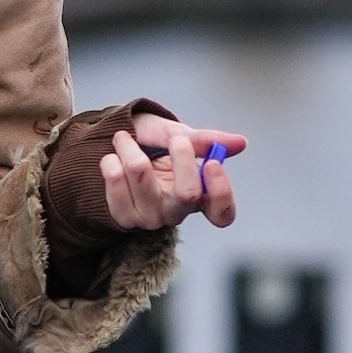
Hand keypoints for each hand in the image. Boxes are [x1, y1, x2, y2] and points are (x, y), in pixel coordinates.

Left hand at [101, 114, 245, 230]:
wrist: (115, 145)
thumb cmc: (153, 143)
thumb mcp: (178, 135)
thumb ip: (204, 140)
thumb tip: (240, 142)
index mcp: (199, 196)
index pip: (222, 213)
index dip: (221, 192)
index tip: (212, 162)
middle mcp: (177, 212)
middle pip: (187, 194)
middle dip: (179, 155)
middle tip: (174, 137)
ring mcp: (150, 218)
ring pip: (141, 175)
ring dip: (130, 147)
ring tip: (124, 138)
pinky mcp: (123, 217)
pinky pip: (115, 181)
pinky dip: (111, 160)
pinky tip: (112, 157)